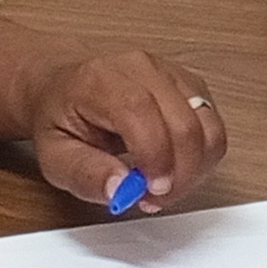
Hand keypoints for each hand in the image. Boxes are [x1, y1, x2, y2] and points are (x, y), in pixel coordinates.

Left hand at [25, 47, 227, 213]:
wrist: (61, 87)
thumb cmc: (58, 118)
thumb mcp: (54, 156)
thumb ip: (85, 174)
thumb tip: (121, 190)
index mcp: (102, 81)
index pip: (142, 112)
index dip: (156, 156)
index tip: (150, 191)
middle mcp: (142, 69)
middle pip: (186, 122)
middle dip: (179, 173)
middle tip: (154, 198)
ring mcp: (170, 74)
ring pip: (209, 126)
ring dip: (195, 168)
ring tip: (163, 184)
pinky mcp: (189, 86)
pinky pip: (212, 125)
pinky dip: (201, 156)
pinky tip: (173, 167)